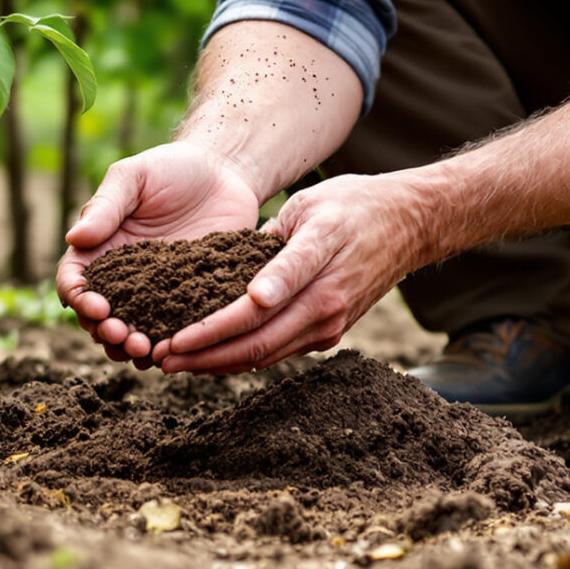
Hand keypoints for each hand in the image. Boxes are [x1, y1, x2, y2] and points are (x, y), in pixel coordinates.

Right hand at [56, 142, 265, 365]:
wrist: (224, 174)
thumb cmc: (172, 168)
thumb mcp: (134, 177)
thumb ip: (106, 206)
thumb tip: (74, 238)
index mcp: (99, 249)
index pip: (74, 281)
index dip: (79, 299)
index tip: (97, 306)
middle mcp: (122, 278)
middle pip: (98, 318)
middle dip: (105, 332)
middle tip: (124, 335)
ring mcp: (155, 294)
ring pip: (131, 333)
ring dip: (131, 349)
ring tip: (146, 351)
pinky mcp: (189, 301)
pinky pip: (173, 331)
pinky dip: (170, 347)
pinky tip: (177, 350)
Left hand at [155, 171, 429, 375]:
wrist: (408, 224)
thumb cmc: (352, 205)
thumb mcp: (308, 207)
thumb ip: (270, 243)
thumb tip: (232, 276)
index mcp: (315, 267)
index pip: (256, 309)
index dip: (213, 329)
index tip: (177, 339)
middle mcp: (325, 306)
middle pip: (257, 344)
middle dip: (204, 357)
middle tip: (161, 358)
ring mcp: (330, 324)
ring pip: (267, 356)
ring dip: (219, 364)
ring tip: (176, 363)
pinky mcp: (331, 333)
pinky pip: (281, 351)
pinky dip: (243, 357)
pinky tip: (212, 355)